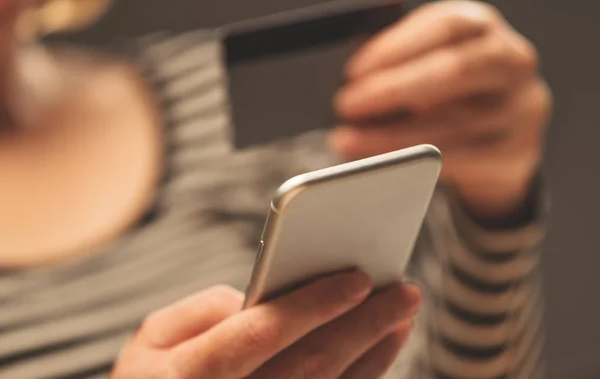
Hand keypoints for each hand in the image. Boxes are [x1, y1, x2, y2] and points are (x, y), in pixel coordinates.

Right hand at [110, 271, 420, 378]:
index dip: (312, 304)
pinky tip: (380, 349)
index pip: (260, 333)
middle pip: (309, 364)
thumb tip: (264, 300)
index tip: (358, 278)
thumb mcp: (151, 341)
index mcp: (189, 375)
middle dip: (362, 325)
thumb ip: (203, 311)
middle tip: (403, 291)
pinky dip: (362, 376)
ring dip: (373, 352)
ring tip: (402, 315)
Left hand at [331, 0, 550, 217]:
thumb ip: (399, 60)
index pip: (445, 26)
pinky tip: (380, 163)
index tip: (353, 71)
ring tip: (349, 141)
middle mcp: (510, 62)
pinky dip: (413, 163)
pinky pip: (458, 161)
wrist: (501, 135)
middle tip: (347, 105)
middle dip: (393, 89)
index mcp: (482, 27)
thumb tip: (353, 79)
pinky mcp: (513, 154)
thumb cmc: (450, 90)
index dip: (395, 48)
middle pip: (455, 70)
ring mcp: (519, 110)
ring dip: (391, 136)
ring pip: (452, 124)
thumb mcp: (429, 60)